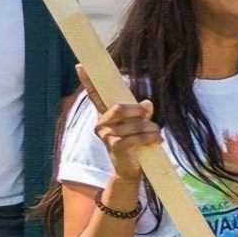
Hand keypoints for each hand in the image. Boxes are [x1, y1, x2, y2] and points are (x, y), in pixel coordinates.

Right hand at [76, 65, 161, 182]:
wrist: (129, 171)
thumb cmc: (133, 144)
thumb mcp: (137, 124)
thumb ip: (141, 112)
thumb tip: (147, 103)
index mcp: (104, 115)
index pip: (94, 95)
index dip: (88, 81)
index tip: (80, 65)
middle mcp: (101, 124)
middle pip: (119, 108)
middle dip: (138, 111)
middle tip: (148, 114)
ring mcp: (106, 136)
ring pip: (134, 123)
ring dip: (150, 128)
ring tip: (155, 133)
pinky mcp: (116, 146)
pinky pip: (138, 137)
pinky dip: (151, 137)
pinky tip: (156, 140)